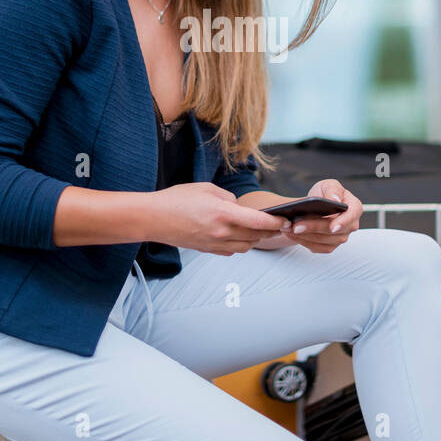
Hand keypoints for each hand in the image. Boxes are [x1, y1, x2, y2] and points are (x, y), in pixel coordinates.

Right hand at [148, 182, 292, 255]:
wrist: (153, 219)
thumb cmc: (177, 199)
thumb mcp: (206, 188)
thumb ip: (228, 197)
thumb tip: (238, 206)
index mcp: (224, 213)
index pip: (259, 221)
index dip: (276, 222)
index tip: (286, 220)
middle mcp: (222, 232)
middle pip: (256, 236)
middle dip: (270, 231)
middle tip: (280, 225)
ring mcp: (215, 244)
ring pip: (246, 246)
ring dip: (256, 239)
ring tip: (260, 230)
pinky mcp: (207, 250)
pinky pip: (232, 251)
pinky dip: (240, 245)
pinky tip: (239, 236)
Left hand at [277, 179, 362, 253]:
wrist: (316, 206)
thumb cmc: (324, 193)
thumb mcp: (328, 185)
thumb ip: (332, 189)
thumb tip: (335, 200)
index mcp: (354, 207)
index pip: (352, 215)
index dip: (343, 222)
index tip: (332, 227)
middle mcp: (351, 225)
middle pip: (334, 231)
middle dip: (313, 228)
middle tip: (296, 226)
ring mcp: (341, 237)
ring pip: (324, 241)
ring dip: (305, 236)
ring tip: (289, 229)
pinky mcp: (330, 245)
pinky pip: (318, 248)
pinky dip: (304, 242)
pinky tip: (292, 235)